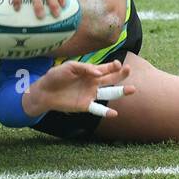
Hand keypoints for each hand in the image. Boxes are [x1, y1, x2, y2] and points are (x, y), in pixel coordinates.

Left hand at [20, 59, 134, 116]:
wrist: (45, 91)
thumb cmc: (56, 76)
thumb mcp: (69, 67)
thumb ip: (84, 68)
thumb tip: (98, 73)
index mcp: (90, 71)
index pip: (105, 68)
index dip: (112, 66)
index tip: (117, 64)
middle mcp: (93, 82)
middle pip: (111, 78)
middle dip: (121, 74)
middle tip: (128, 69)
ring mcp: (91, 94)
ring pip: (109, 92)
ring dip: (121, 91)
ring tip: (132, 89)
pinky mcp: (85, 105)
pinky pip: (98, 109)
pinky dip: (106, 111)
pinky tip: (114, 114)